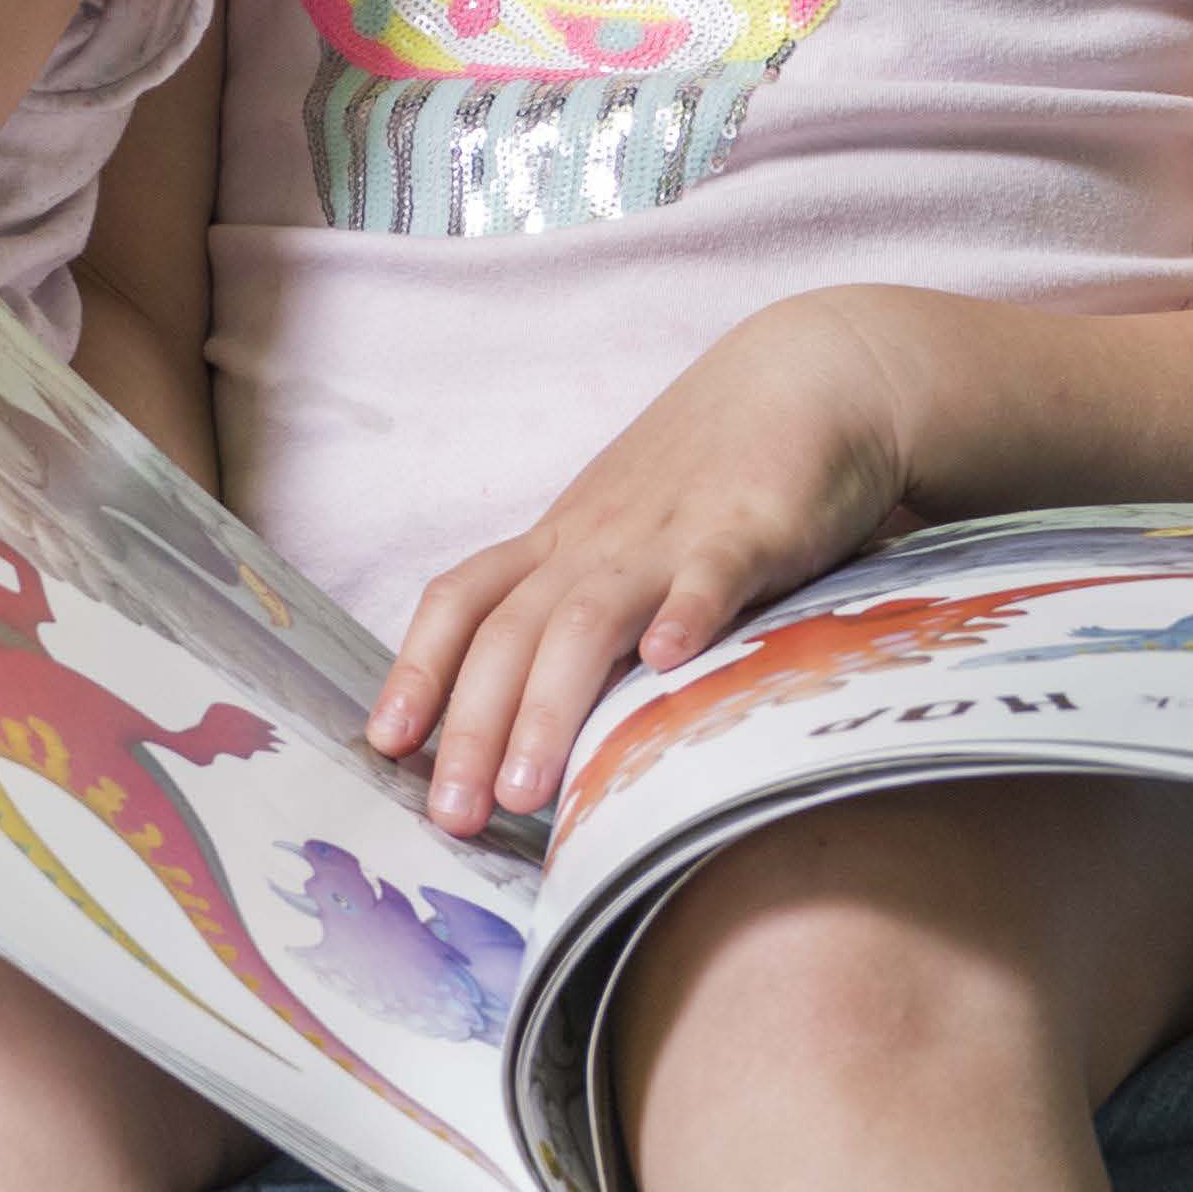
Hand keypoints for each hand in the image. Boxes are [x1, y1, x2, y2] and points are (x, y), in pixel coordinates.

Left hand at [365, 296, 917, 828]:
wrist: (806, 375)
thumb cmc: (712, 473)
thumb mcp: (626, 536)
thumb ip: (584, 610)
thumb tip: (534, 714)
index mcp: (562, 544)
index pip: (463, 601)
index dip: (417, 668)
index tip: (386, 743)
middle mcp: (597, 542)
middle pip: (510, 631)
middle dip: (471, 727)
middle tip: (451, 816)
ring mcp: (669, 535)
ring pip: (587, 619)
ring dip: (548, 705)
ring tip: (526, 790)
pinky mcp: (751, 528)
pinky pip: (711, 574)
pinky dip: (684, 615)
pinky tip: (666, 665)